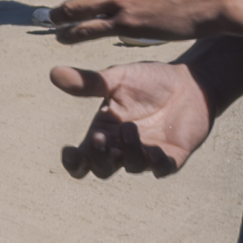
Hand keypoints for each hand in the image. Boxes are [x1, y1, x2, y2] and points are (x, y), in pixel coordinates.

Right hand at [51, 61, 214, 177]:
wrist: (189, 81)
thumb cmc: (149, 81)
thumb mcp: (117, 78)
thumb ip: (89, 81)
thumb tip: (54, 73)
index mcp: (105, 132)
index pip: (82, 159)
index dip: (73, 162)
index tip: (69, 151)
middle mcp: (122, 149)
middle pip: (102, 169)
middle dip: (99, 158)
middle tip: (102, 138)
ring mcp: (147, 155)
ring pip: (131, 167)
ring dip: (128, 152)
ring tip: (131, 128)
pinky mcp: (172, 156)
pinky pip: (162, 168)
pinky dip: (157, 164)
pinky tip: (155, 151)